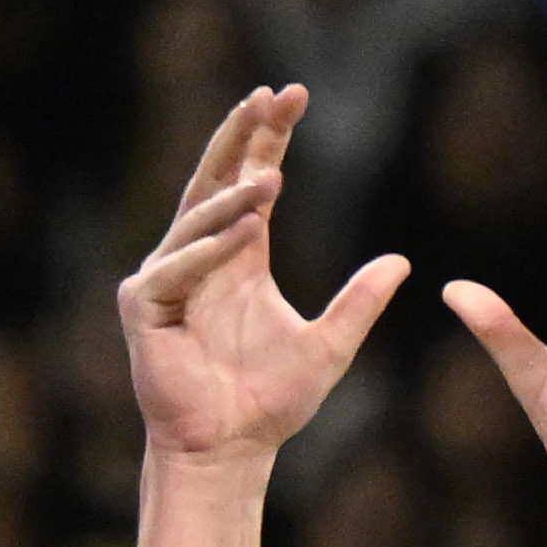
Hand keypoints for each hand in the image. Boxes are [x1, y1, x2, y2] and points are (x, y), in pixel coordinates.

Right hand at [119, 85, 413, 466]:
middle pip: (216, 179)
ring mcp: (166, 279)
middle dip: (241, 137)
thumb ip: (360, 302)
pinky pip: (176, 270)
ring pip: (198, 222)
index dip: (269, 138)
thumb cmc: (270, 403)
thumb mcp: (329, 345)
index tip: (291, 95)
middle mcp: (198, 257)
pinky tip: (242, 234)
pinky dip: (207, 251)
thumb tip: (402, 262)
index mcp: (238, 255)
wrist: (230, 451)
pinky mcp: (143, 308)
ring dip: (234, 198)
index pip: (251, 179)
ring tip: (274, 178)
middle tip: (268, 97)